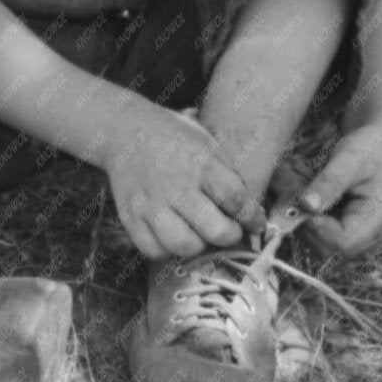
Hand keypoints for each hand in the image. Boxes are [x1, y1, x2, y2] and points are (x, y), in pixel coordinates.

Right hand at [102, 99, 264, 259]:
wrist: (126, 131)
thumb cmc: (174, 138)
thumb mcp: (207, 143)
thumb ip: (228, 175)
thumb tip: (250, 211)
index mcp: (200, 163)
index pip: (237, 200)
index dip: (252, 218)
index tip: (256, 223)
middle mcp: (176, 185)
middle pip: (215, 230)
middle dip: (230, 236)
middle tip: (230, 231)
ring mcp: (151, 204)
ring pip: (184, 246)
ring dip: (199, 246)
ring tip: (200, 235)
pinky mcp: (130, 217)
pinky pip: (154, 250)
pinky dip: (168, 250)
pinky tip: (174, 236)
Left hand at [300, 126, 381, 257]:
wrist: (380, 141)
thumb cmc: (370, 147)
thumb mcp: (350, 159)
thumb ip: (329, 183)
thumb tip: (306, 207)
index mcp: (377, 219)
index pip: (341, 243)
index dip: (316, 229)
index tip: (299, 201)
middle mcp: (367, 234)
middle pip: (325, 249)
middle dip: (302, 222)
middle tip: (291, 189)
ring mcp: (353, 233)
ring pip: (314, 241)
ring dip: (298, 216)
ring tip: (296, 184)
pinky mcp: (340, 227)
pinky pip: (313, 230)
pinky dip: (300, 212)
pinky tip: (301, 188)